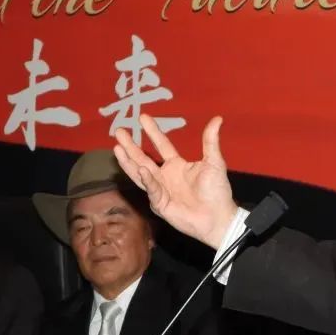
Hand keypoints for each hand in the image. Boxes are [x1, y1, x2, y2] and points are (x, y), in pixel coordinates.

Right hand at [113, 114, 238, 248]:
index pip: (162, 145)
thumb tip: (217, 119)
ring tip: (117, 148)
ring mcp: (160, 190)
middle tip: (119, 131)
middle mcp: (165, 176)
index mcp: (177, 165)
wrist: (218, 216)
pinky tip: (142, 169)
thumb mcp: (214, 162)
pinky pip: (152, 190)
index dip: (153, 131)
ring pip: (139, 173)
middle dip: (130, 145)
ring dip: (128, 161)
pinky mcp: (160, 204)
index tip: (142, 117)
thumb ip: (211, 141)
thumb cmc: (217, 191)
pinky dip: (147, 180)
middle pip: (143, 158)